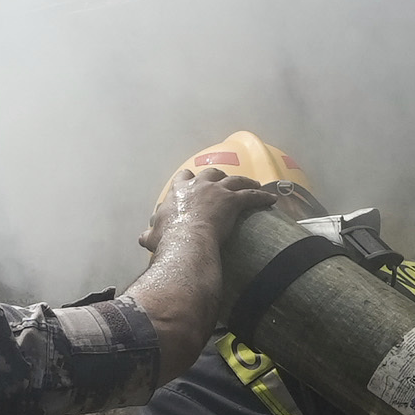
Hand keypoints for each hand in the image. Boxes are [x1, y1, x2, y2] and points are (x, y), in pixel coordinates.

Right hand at [140, 157, 280, 260]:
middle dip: (218, 176)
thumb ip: (149, 234)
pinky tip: (271, 198)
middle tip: (224, 181)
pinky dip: (262, 196)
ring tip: (254, 183)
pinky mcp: (233, 200)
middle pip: (210, 173)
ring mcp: (217, 191)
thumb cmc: (168, 240)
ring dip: (245, 180)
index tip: (192, 182)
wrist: (186, 241)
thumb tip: (142, 238)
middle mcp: (198, 186)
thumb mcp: (152, 237)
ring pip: (234, 179)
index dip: (189, 180)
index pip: (183, 178)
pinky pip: (252, 195)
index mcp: (178, 192)